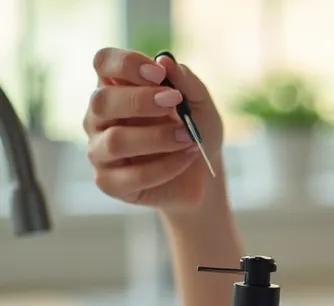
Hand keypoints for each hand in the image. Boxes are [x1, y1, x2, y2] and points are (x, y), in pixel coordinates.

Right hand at [83, 48, 222, 210]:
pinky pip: (133, 175)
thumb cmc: (194, 132)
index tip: (159, 73)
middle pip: (101, 101)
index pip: (103, 62)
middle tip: (175, 103)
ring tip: (188, 138)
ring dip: (157, 138)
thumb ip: (186, 83)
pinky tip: (186, 158)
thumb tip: (166, 61)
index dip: (127, 64)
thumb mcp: (201, 105)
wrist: (201, 175)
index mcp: (115, 88)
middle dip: (140, 101)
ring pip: (116, 141)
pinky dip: (166, 167)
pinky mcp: (110, 183)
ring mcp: (100, 151)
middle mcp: (99, 117)